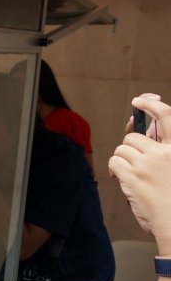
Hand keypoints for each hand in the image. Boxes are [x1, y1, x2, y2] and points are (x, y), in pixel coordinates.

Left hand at [109, 93, 170, 250]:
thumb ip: (162, 150)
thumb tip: (142, 130)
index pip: (167, 116)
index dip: (151, 105)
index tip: (140, 101)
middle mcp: (165, 152)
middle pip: (134, 137)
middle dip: (130, 149)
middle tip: (135, 164)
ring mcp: (148, 163)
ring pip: (122, 149)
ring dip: (123, 160)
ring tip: (134, 175)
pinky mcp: (133, 175)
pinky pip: (115, 161)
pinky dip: (116, 169)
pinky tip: (126, 179)